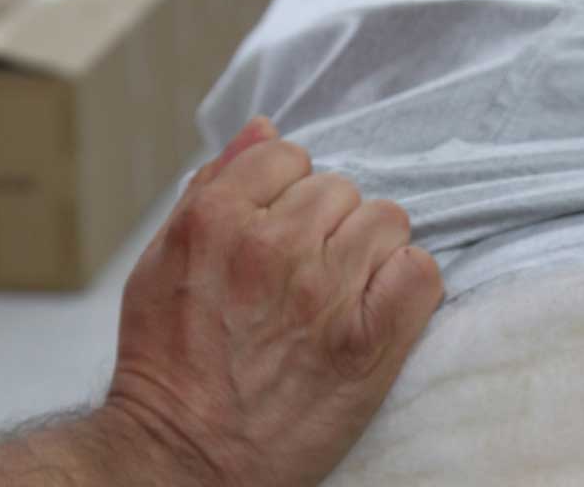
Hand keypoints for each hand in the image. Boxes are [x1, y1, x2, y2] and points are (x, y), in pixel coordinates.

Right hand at [100, 118, 443, 486]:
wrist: (182, 458)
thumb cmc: (169, 359)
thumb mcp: (163, 260)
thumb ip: (213, 187)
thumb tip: (264, 129)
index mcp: (217, 218)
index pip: (289, 155)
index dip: (288, 192)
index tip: (279, 230)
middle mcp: (273, 246)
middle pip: (341, 188)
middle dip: (328, 223)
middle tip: (306, 273)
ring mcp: (324, 292)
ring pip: (387, 221)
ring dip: (369, 252)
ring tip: (339, 294)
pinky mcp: (367, 341)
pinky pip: (421, 270)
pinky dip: (407, 285)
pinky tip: (377, 309)